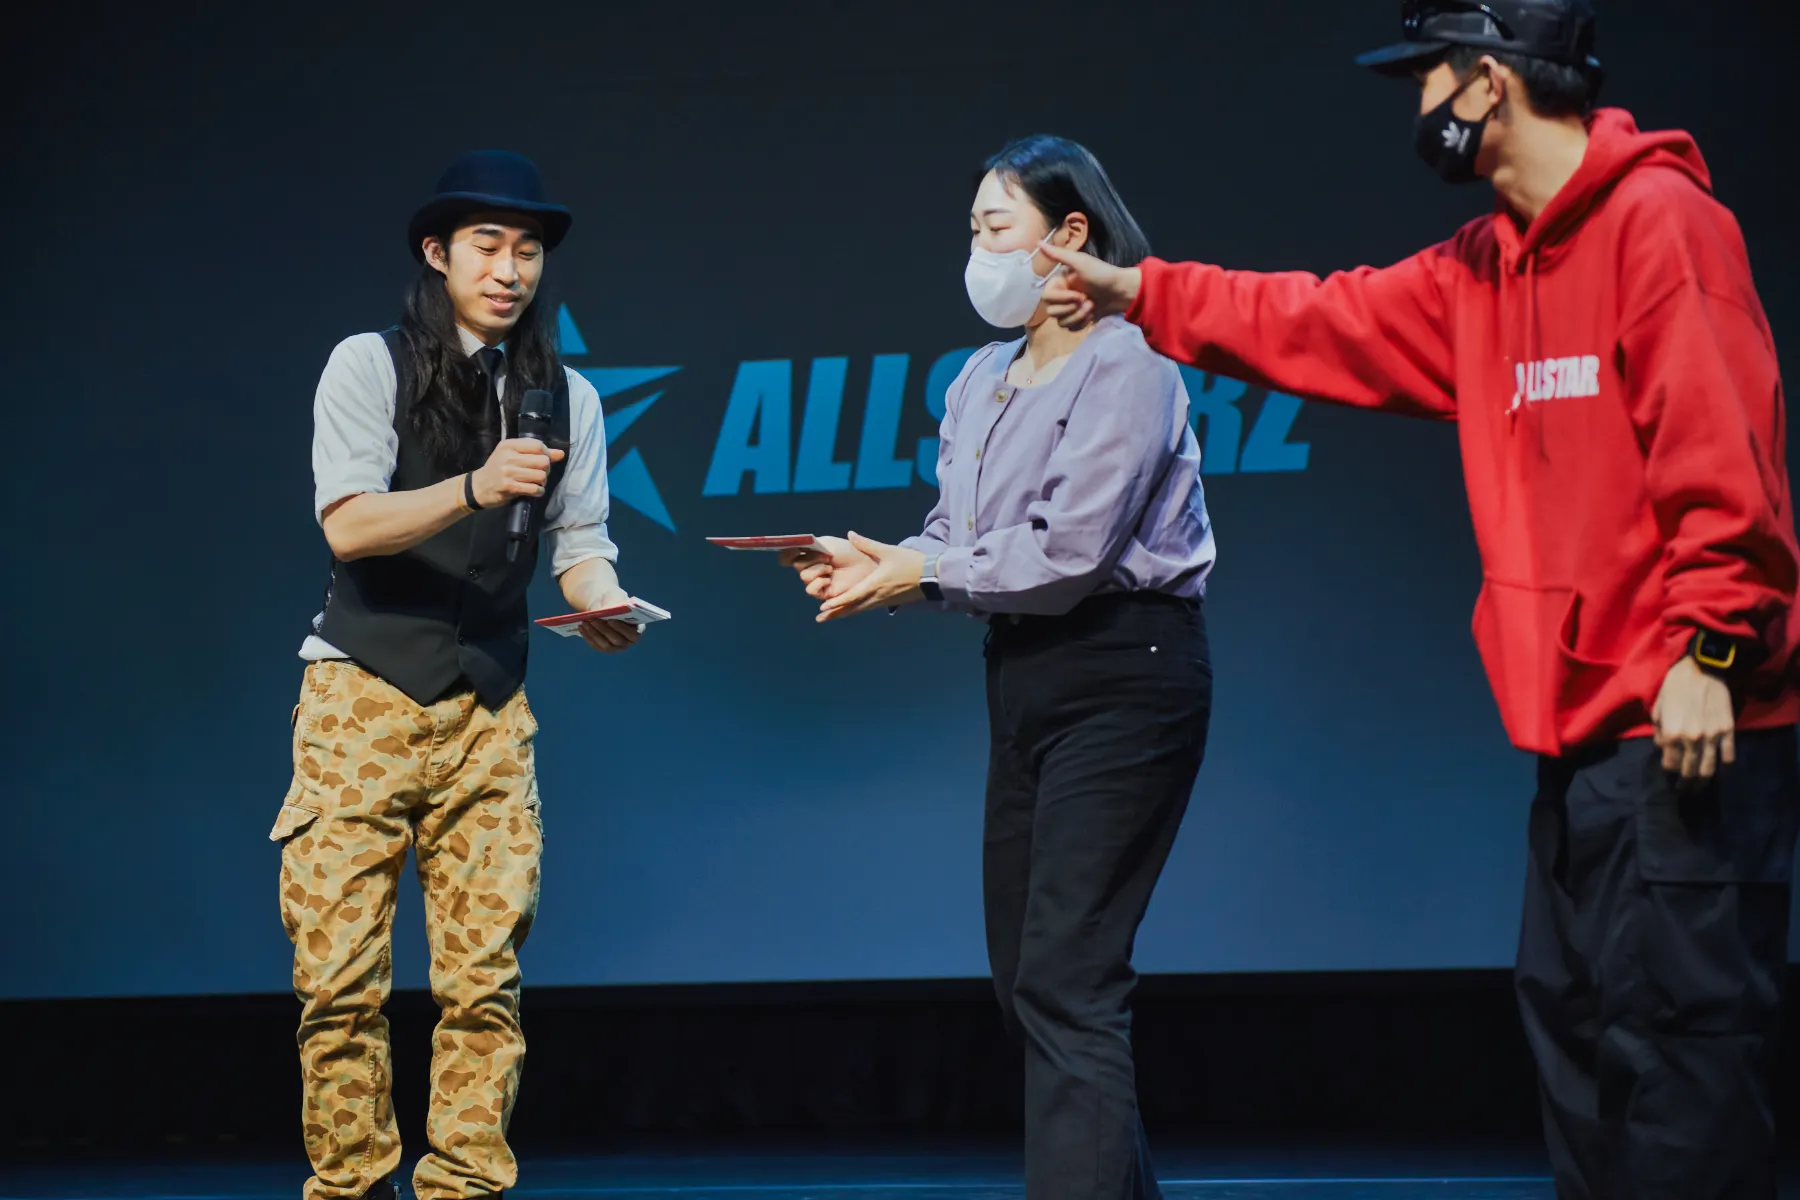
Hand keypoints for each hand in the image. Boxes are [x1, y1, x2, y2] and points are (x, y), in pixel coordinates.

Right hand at [471, 438, 565, 509]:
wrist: (478, 487)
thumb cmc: (498, 469)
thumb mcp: (513, 456)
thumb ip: (537, 453)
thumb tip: (561, 454)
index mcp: (509, 445)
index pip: (537, 445)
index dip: (546, 454)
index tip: (543, 461)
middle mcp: (508, 456)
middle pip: (542, 461)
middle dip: (546, 470)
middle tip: (539, 474)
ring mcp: (507, 472)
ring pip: (540, 475)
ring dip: (542, 482)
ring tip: (535, 483)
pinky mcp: (508, 486)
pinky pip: (534, 488)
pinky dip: (538, 491)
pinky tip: (534, 491)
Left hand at [574, 588, 641, 654]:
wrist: (607, 605)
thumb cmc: (614, 601)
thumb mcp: (615, 599)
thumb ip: (612, 606)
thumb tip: (603, 612)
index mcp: (638, 629)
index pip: (632, 634)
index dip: (621, 629)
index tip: (610, 620)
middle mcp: (628, 641)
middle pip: (617, 641)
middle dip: (604, 630)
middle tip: (594, 620)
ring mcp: (616, 647)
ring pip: (606, 645)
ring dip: (594, 633)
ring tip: (585, 622)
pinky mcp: (604, 648)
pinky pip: (596, 645)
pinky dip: (588, 636)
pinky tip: (581, 627)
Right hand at [780, 536, 875, 600]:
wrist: (867, 564)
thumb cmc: (850, 551)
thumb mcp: (828, 544)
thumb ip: (810, 544)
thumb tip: (791, 546)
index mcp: (810, 553)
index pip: (790, 555)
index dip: (787, 553)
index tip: (793, 548)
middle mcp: (811, 567)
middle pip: (796, 565)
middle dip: (810, 559)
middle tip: (827, 557)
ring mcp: (817, 580)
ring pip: (803, 577)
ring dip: (815, 571)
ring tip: (830, 568)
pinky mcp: (824, 593)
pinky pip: (811, 590)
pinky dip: (817, 583)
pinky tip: (827, 579)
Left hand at [815, 533, 924, 622]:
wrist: (932, 576)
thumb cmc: (911, 562)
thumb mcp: (888, 551)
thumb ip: (867, 544)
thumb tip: (850, 534)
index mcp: (875, 584)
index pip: (852, 596)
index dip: (837, 602)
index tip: (823, 607)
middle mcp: (877, 596)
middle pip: (853, 608)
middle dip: (835, 613)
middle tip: (820, 619)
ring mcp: (883, 601)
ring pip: (860, 609)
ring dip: (844, 613)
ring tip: (830, 617)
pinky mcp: (888, 601)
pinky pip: (868, 607)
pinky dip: (856, 609)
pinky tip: (850, 609)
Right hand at [1040, 243, 1141, 330]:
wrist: (1122, 290)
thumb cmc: (1102, 274)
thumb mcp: (1080, 262)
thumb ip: (1058, 254)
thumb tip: (1038, 242)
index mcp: (1059, 282)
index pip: (1046, 298)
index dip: (1062, 299)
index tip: (1078, 295)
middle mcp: (1062, 296)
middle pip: (1052, 312)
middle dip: (1072, 309)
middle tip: (1088, 300)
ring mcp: (1070, 309)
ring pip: (1061, 322)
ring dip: (1079, 316)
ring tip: (1092, 306)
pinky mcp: (1079, 319)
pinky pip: (1070, 329)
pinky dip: (1082, 323)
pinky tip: (1092, 314)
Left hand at [1653, 655, 1736, 782]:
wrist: (1702, 670)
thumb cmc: (1674, 687)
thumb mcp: (1658, 709)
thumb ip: (1660, 732)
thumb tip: (1664, 748)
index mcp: (1672, 735)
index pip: (1670, 765)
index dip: (1669, 771)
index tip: (1670, 774)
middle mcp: (1692, 740)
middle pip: (1689, 771)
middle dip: (1686, 784)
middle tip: (1685, 790)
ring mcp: (1712, 737)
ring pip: (1709, 768)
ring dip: (1704, 781)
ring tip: (1700, 786)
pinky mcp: (1728, 731)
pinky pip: (1728, 756)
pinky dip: (1723, 764)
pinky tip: (1718, 767)